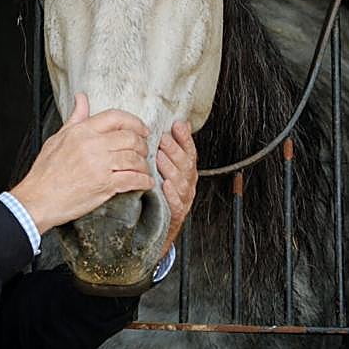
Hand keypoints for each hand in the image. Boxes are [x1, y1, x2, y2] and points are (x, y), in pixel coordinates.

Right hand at [10, 93, 152, 232]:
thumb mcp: (57, 138)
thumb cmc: (45, 172)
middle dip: (142, 144)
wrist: (38, 199)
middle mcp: (92, 145)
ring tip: (143, 168)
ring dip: (143, 164)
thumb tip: (81, 99)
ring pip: (134, 158)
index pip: (116, 117)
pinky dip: (144, 180)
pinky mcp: (104, 185)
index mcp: (82, 131)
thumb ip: (75, 118)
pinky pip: (133, 179)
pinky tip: (145, 182)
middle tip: (144, 150)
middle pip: (130, 137)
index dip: (134, 122)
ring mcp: (100, 165)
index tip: (142, 129)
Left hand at [156, 120, 198, 260]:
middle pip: (185, 164)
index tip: (177, 125)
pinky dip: (171, 194)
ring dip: (170, 168)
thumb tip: (180, 123)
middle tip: (162, 139)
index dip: (184, 138)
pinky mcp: (176, 213)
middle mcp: (188, 183)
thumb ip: (176, 147)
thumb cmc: (164, 192)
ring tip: (159, 158)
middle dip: (174, 150)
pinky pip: (176, 203)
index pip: (190, 151)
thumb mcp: (170, 168)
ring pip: (181, 181)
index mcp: (187, 170)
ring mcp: (184, 198)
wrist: (160, 225)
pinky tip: (164, 185)